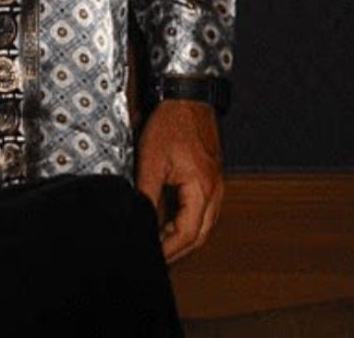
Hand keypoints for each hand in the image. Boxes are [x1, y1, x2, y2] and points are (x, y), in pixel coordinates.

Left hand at [135, 99, 223, 262]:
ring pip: (202, 224)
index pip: (186, 234)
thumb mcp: (151, 158)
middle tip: (155, 256)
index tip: (151, 256)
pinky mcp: (210, 178)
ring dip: (182, 236)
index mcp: (202, 190)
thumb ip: (146, 192)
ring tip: (159, 241)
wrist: (188, 97)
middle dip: (177, 249)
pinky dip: (186, 220)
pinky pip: (202, 209)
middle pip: (199, 235)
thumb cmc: (172, 123)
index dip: (168, 249)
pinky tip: (169, 220)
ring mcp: (215, 186)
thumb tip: (137, 216)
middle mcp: (215, 192)